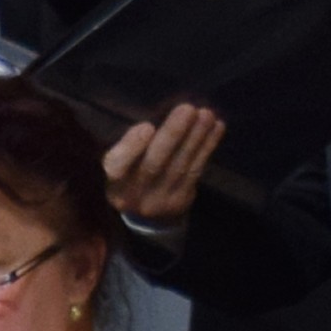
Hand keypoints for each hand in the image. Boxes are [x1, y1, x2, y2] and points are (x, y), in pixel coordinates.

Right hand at [98, 100, 225, 226]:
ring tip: (206, 114)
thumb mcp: (120, 167)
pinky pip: (196, 170)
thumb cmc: (131, 179)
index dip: (131, 147)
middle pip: (153, 164)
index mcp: (114, 181)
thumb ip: (130, 147)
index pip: (116, 166)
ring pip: (179, 166)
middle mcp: (134, 194)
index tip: (147, 126)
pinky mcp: (181, 200)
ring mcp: (160, 199)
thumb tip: (153, 121)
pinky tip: (216, 127)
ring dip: (196, 137)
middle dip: (172, 135)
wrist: (147, 221)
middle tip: (187, 109)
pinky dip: (207, 147)